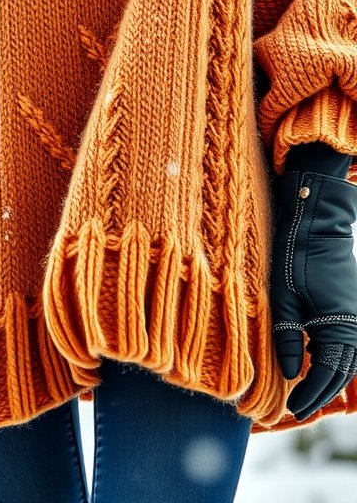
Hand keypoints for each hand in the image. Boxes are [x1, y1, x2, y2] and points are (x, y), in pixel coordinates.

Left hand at [270, 168, 356, 420]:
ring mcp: (354, 313)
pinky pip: (344, 340)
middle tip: (298, 410)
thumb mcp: (283, 297)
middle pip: (342, 371)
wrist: (315, 220)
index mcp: (340, 324)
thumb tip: (290, 374)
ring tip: (305, 392)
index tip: (292, 412)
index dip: (312, 395)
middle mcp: (354, 323)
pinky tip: (312, 360)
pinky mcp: (348, 304)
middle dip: (322, 392)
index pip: (330, 374)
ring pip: (346, 357)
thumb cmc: (295, 254)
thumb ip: (288, 337)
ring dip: (329, 376)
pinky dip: (331, 356)